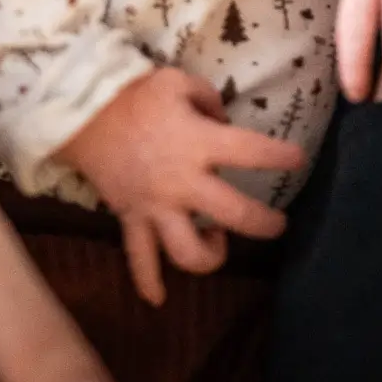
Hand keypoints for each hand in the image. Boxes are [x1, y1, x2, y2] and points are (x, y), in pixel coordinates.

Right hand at [57, 68, 304, 306]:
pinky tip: (159, 299)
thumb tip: (224, 122)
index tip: (298, 160)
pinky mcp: (132, 218)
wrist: (83, 113)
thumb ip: (209, 100)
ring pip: (187, 251)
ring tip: (219, 242)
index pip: (251, 152)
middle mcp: (182, 182)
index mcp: (198, 143)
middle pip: (233, 214)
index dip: (279, 157)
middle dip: (263, 223)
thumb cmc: (136, 95)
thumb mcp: (177, 81)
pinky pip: (139, 259)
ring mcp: (156, 206)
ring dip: (210, 257)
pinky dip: (148, 282)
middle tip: (279, 224)